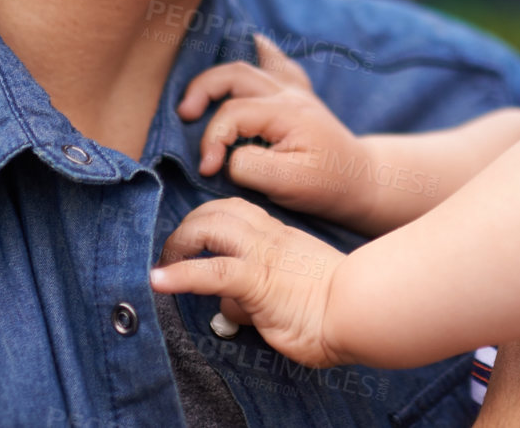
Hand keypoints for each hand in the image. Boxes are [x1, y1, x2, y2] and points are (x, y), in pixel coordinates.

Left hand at [151, 197, 347, 367]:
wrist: (361, 309)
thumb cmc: (335, 308)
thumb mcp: (293, 292)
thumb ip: (260, 294)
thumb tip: (230, 309)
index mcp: (279, 237)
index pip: (236, 212)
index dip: (209, 221)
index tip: (194, 242)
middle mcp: (268, 237)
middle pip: (217, 210)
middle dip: (188, 228)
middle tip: (173, 255)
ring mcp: (262, 255)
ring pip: (209, 227)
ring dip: (178, 243)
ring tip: (163, 265)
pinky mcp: (258, 280)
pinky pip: (211, 271)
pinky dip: (179, 275)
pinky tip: (158, 281)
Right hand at [178, 34, 382, 232]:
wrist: (364, 181)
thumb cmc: (327, 186)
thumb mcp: (288, 184)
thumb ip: (250, 166)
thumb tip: (228, 155)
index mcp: (286, 112)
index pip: (232, 113)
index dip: (212, 140)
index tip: (207, 170)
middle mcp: (289, 94)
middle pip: (235, 74)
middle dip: (203, 90)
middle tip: (184, 115)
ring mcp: (295, 91)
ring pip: (250, 66)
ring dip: (219, 75)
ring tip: (196, 95)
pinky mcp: (299, 96)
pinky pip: (278, 64)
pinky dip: (262, 53)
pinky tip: (254, 43)